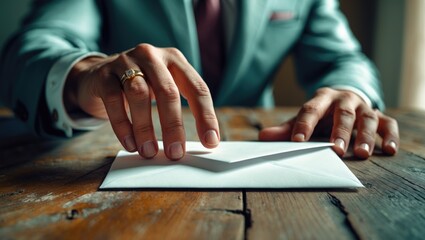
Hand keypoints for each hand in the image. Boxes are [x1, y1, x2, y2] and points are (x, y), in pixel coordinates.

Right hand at [64, 44, 219, 159]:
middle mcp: (152, 56)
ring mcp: (126, 62)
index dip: (206, 116)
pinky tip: (130, 144)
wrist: (96, 75)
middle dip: (174, 125)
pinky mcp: (104, 74)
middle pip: (168, 91)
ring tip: (149, 152)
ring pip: (139, 94)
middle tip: (176, 152)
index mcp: (175, 60)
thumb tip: (198, 142)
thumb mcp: (162, 88)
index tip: (210, 142)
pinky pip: (114, 100)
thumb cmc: (139, 86)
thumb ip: (178, 108)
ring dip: (146, 128)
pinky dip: (123, 126)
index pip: (197, 88)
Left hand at [259, 87, 398, 158]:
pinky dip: (390, 136)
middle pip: (342, 114)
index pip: (311, 109)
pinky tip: (389, 150)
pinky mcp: (379, 115)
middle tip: (336, 151)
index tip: (298, 141)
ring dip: (365, 136)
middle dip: (339, 132)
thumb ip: (287, 128)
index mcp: (321, 99)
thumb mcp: (305, 118)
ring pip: (367, 119)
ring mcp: (363, 107)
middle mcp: (344, 100)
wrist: (346, 98)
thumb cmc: (322, 114)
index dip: (304, 124)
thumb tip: (262, 137)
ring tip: (362, 153)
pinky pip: (388, 124)